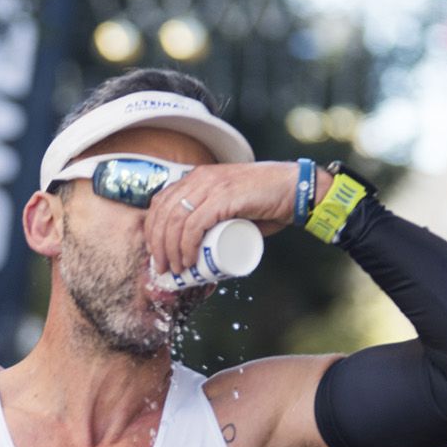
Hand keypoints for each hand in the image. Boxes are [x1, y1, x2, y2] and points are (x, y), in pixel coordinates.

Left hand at [145, 161, 307, 276]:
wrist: (294, 190)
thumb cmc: (265, 203)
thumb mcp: (229, 205)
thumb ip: (214, 217)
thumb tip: (199, 248)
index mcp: (197, 177)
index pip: (161, 203)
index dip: (152, 230)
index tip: (156, 254)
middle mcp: (200, 177)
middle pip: (164, 213)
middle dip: (157, 244)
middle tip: (163, 268)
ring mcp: (212, 185)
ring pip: (176, 220)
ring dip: (170, 249)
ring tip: (176, 269)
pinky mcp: (224, 197)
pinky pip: (195, 223)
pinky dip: (186, 245)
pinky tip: (187, 259)